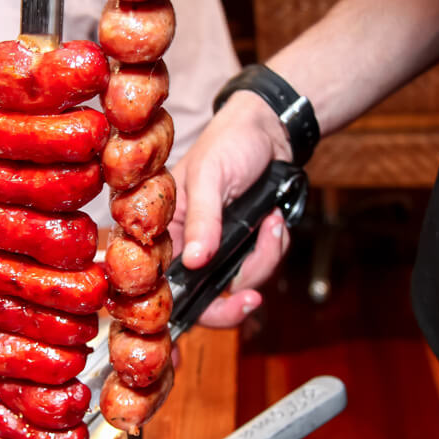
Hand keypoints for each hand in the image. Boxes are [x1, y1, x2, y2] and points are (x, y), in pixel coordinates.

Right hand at [169, 91, 293, 327]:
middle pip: (205, 295)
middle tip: (253, 298)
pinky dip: (275, 248)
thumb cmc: (229, 142)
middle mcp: (186, 244)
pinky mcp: (244, 245)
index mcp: (164, 228)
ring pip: (239, 282)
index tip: (214, 309)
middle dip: (237, 292)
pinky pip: (262, 266)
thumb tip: (194, 261)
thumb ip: (202, 220)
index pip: (163, 280)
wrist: (271, 130)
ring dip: (264, 258)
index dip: (185, 306)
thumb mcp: (210, 176)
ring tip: (272, 223)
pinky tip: (275, 221)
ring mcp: (217, 247)